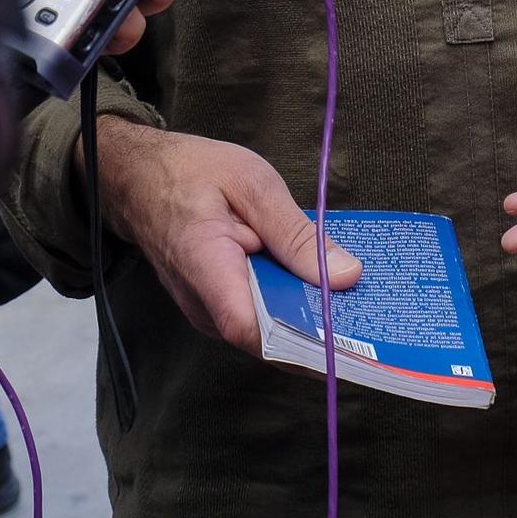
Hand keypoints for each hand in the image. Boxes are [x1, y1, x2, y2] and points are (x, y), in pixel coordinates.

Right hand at [91, 122, 360, 354]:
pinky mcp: (215, 307)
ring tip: (363, 313)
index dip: (305, 345)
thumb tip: (347, 276)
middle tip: (377, 327)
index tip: (353, 346)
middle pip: (269, 339)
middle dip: (322, 338)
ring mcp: (207, 311)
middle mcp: (203, 304)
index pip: (255, 329)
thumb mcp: (253, 184)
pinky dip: (291, 311)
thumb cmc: (192, 172)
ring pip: (267, 334)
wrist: (139, 177)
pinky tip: (325, 295)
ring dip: (310, 326)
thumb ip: (297, 234)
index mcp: (207, 267)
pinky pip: (259, 319)